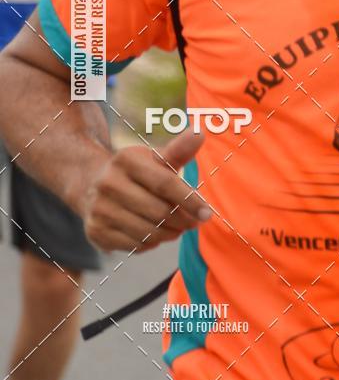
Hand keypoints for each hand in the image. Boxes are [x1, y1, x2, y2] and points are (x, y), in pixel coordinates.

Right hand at [82, 132, 209, 251]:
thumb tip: (200, 133)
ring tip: (177, 227)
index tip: (207, 213)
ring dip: (170, 234)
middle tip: (193, 222)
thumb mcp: (154, 158)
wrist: (91, 184)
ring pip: (149, 233)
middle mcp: (109, 183)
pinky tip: (155, 233)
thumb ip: (179, 150)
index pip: (165, 184)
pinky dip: (152, 243)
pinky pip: (136, 246)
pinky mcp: (96, 231)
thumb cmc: (135, 172)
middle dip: (183, 220)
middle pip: (159, 211)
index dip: (190, 200)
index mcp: (126, 160)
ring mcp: (100, 209)